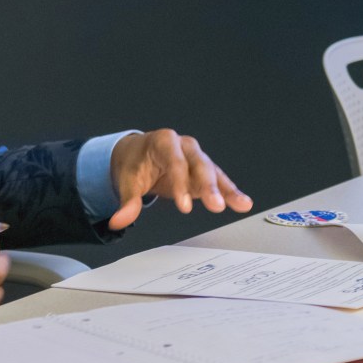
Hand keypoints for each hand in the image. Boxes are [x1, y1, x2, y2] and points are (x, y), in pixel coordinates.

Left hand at [108, 128, 252, 229]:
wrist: (139, 154)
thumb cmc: (135, 162)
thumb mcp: (128, 181)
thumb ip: (127, 202)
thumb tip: (119, 220)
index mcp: (164, 141)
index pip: (174, 162)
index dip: (180, 184)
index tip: (184, 206)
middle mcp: (185, 146)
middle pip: (199, 165)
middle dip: (209, 186)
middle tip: (215, 205)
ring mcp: (197, 157)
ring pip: (213, 172)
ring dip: (226, 190)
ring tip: (240, 204)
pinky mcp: (204, 171)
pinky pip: (219, 181)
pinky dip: (230, 192)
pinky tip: (243, 203)